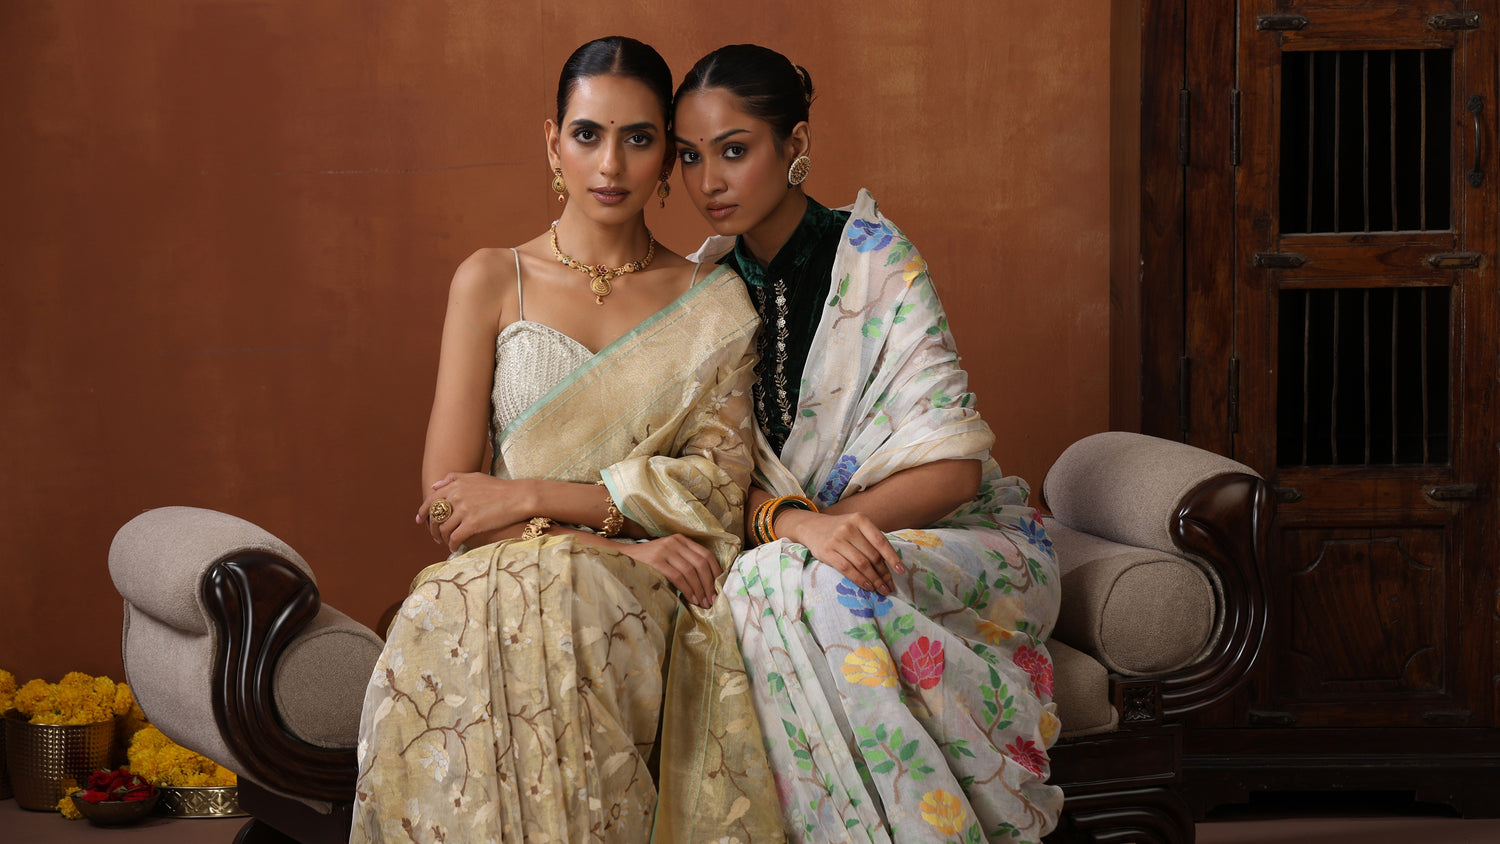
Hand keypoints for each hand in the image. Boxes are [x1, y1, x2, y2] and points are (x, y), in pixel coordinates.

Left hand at [417, 473, 534, 552]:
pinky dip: (452, 544)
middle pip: (435, 516)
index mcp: (455, 485)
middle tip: (435, 536)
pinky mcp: (472, 524)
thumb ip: (453, 478)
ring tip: (446, 543)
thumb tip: (434, 486)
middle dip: (432, 529)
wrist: (518, 497)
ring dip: (442, 538)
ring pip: (443, 529)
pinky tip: (455, 547)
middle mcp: (456, 497)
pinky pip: (455, 538)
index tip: (420, 521)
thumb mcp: (474, 477)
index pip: (431, 500)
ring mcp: (464, 511)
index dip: (422, 511)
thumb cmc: (499, 488)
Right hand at [628, 534, 721, 608]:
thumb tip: (707, 583)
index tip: (719, 587)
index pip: (706, 554)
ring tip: (703, 603)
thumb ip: (684, 562)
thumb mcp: (668, 556)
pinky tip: (691, 599)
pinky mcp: (656, 560)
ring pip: (691, 571)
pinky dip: (687, 589)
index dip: (715, 572)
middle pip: (701, 563)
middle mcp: (675, 542)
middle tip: (712, 599)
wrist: (620, 558)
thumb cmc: (647, 563)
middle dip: (709, 583)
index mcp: (681, 539)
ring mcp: (665, 550)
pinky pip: (678, 576)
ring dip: (699, 589)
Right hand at [776, 510, 905, 595]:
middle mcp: (849, 528)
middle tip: (890, 586)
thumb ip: (871, 539)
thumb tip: (891, 564)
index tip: (901, 571)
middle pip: (872, 556)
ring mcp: (837, 540)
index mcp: (860, 520)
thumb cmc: (840, 529)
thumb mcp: (856, 526)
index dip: (892, 557)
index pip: (880, 541)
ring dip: (874, 580)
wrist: (811, 526)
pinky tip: (868, 586)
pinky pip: (847, 569)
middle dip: (884, 574)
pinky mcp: (827, 552)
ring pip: (862, 564)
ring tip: (882, 590)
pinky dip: (860, 580)